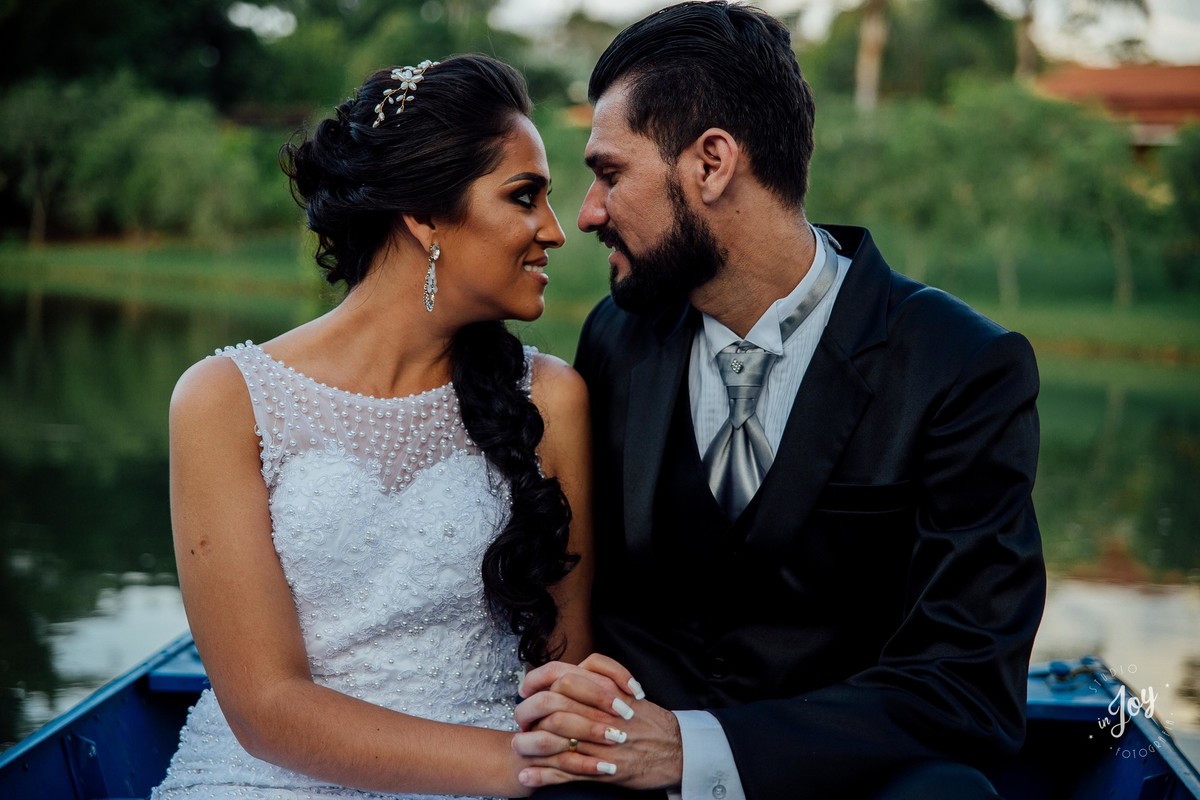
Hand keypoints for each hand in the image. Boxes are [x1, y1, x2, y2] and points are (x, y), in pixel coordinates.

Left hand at [511, 654, 682, 790]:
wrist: (678, 750)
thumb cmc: (650, 721)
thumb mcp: (626, 690)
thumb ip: (599, 678)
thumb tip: (566, 674)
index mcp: (606, 691)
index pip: (562, 676)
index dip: (537, 681)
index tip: (525, 689)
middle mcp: (601, 713)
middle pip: (552, 706)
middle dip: (529, 714)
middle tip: (522, 720)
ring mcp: (600, 743)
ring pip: (554, 740)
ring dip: (529, 745)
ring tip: (518, 747)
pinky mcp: (602, 770)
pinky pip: (564, 773)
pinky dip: (542, 776)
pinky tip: (527, 777)